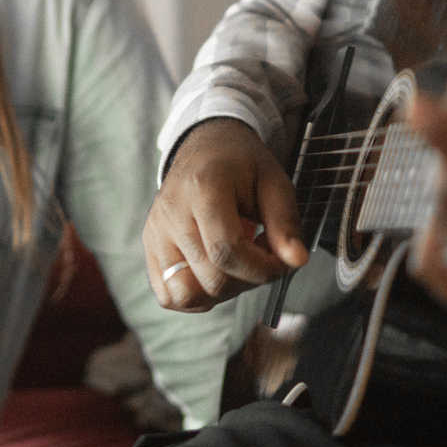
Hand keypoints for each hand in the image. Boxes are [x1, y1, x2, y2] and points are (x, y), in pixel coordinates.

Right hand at [147, 118, 308, 310]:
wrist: (206, 149)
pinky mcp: (149, 249)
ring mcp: (155, 232)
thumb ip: (285, 222)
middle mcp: (170, 212)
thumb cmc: (242, 166)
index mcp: (202, 187)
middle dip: (248, 279)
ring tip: (238, 266)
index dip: (262, 269)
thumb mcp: (274, 182)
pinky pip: (169, 296)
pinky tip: (217, 273)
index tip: (282, 262)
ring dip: (221, 292)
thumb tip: (296, 261)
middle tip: (263, 256)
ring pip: (185, 294)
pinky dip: (197, 297)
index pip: (227, 251)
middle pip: (211, 278)